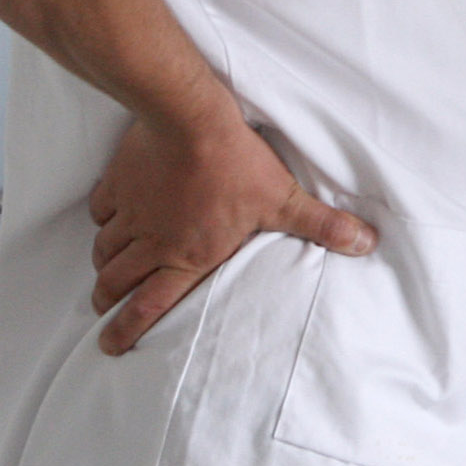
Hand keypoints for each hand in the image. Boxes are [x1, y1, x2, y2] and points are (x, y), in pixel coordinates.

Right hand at [88, 110, 376, 354]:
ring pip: (106, 248)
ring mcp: (131, 211)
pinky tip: (107, 220)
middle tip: (102, 310)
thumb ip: (322, 226)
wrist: (189, 120)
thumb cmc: (236, 165)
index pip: (150, 305)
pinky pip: (101, 209)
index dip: (126, 329)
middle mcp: (153, 241)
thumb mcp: (284, 201)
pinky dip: (102, 220)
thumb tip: (365, 244)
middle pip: (117, 280)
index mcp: (187, 256)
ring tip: (105, 272)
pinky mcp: (118, 182)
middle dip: (107, 300)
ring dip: (104, 264)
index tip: (110, 344)